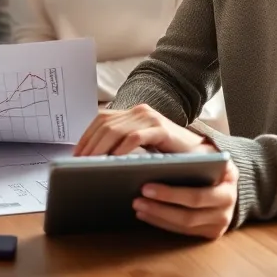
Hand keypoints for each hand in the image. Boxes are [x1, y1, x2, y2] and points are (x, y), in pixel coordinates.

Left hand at [74, 104, 208, 156]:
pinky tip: (113, 161)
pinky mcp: (161, 128)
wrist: (201, 153)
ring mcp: (150, 118)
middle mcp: (139, 111)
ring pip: (116, 131)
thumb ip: (121, 145)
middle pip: (105, 126)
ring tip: (91, 164)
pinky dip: (121, 149)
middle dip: (90, 145)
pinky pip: (135, 137)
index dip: (86, 137)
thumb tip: (91, 159)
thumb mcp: (141, 146)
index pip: (100, 121)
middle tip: (79, 164)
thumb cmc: (168, 153)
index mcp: (131, 113)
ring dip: (101, 148)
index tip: (74, 156)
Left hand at [133, 158, 238, 239]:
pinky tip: (146, 214)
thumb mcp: (201, 151)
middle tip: (137, 198)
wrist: (226, 176)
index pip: (197, 193)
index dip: (169, 193)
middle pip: (191, 212)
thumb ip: (184, 156)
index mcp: (228, 178)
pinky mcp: (213, 231)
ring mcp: (222, 220)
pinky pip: (186, 231)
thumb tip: (151, 163)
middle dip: (161, 207)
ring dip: (159, 216)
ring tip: (138, 206)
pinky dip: (163, 223)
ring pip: (187, 224)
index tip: (145, 187)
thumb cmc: (207, 160)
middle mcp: (229, 201)